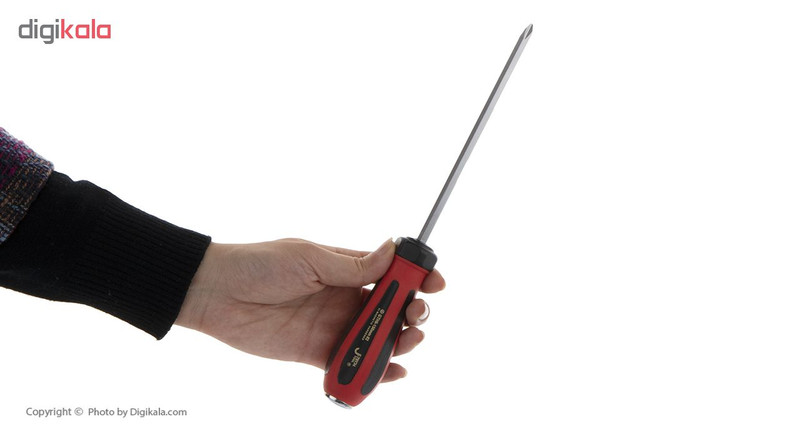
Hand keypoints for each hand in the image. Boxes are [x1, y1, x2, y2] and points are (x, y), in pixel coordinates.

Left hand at [175, 238, 444, 381]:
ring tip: (405, 343)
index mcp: (345, 268)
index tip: (435, 285)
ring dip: (398, 343)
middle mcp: (344, 297)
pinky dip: (373, 371)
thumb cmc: (258, 265)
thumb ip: (352, 265)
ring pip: (377, 338)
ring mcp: (332, 326)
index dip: (416, 279)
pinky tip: (392, 373)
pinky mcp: (317, 353)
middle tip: (414, 317)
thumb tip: (392, 252)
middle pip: (391, 309)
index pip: (391, 273)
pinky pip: (350, 363)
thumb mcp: (309, 258)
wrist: (217, 294)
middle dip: (412, 313)